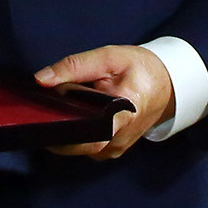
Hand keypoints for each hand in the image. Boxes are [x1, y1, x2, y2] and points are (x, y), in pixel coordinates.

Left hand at [35, 45, 173, 159]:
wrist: (166, 85)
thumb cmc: (140, 69)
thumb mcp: (109, 57)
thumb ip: (74, 66)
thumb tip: (41, 79)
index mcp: (123, 114)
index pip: (89, 135)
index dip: (62, 130)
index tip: (42, 118)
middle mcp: (119, 138)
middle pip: (76, 143)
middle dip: (55, 128)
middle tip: (41, 109)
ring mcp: (114, 148)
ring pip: (78, 146)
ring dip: (64, 129)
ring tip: (55, 108)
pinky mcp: (110, 149)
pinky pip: (84, 145)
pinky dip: (74, 132)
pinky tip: (69, 115)